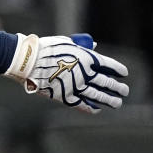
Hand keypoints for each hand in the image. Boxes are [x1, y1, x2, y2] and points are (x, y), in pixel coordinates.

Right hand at [4, 33, 128, 113]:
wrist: (27, 60)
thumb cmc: (46, 48)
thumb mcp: (66, 42)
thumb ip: (82, 46)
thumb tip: (94, 45)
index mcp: (87, 58)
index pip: (110, 66)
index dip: (119, 70)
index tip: (123, 73)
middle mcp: (85, 74)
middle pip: (107, 83)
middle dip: (118, 88)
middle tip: (124, 90)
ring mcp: (76, 86)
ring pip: (99, 96)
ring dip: (110, 100)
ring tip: (117, 103)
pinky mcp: (66, 97)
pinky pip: (83, 105)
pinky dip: (92, 108)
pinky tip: (97, 109)